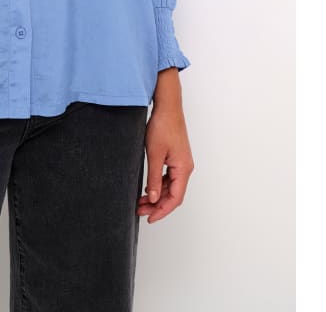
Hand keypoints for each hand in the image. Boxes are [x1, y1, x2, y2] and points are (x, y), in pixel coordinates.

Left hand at [137, 96, 193, 223]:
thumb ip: (154, 178)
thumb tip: (154, 198)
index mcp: (183, 169)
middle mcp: (185, 168)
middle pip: (173, 195)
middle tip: (140, 210)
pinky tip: (148, 188)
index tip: (150, 218)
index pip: (175, 198)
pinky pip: (170, 177)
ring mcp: (181, 162)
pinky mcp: (176, 157)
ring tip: (141, 201)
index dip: (162, 211)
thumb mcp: (155, 154)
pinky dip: (159, 185)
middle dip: (157, 205)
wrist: (167, 107)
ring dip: (157, 196)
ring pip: (171, 187)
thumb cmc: (162, 126)